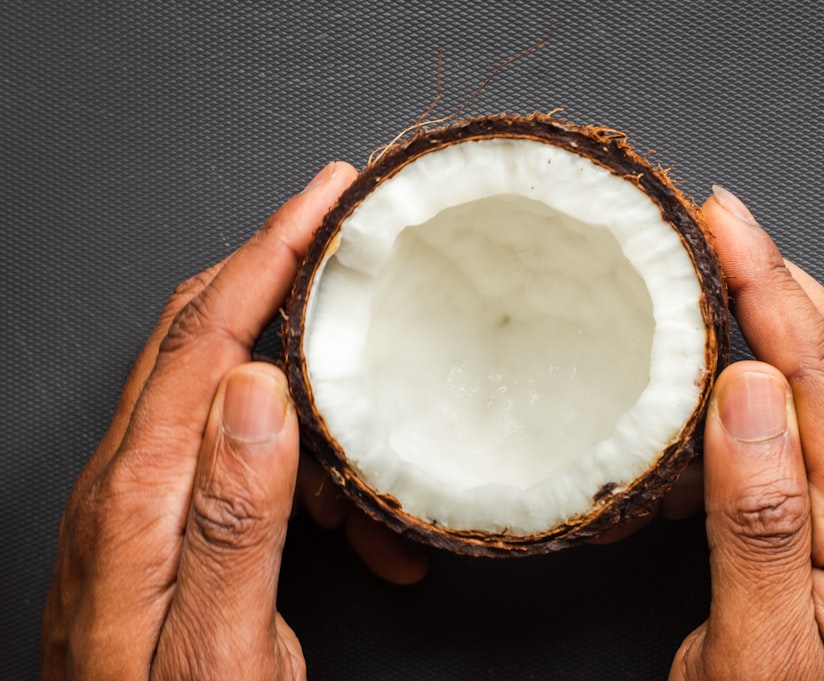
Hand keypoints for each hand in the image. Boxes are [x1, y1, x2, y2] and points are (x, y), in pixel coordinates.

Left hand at [41, 162, 426, 680]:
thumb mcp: (219, 645)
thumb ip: (234, 517)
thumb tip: (257, 386)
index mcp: (139, 496)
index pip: (205, 332)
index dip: (268, 250)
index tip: (322, 194)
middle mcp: (131, 480)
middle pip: (206, 333)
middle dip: (283, 277)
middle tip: (352, 244)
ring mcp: (144, 498)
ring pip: (237, 401)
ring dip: (317, 421)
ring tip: (378, 495)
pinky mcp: (165, 520)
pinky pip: (239, 458)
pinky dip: (303, 475)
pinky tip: (347, 532)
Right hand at [669, 187, 823, 678]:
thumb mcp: (755, 652)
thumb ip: (759, 520)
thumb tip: (750, 391)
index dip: (771, 283)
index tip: (723, 219)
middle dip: (784, 274)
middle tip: (719, 224)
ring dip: (784, 313)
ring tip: (719, 276)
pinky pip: (821, 426)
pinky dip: (775, 374)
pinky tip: (726, 376)